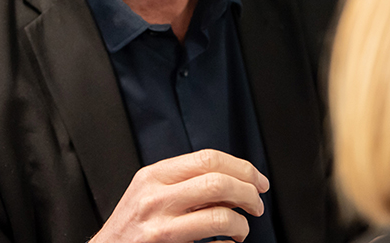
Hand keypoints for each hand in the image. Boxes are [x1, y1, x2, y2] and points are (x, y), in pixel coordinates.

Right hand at [92, 149, 269, 242]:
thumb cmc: (132, 225)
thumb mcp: (148, 191)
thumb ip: (183, 180)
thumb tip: (234, 178)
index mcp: (154, 176)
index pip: (208, 159)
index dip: (242, 167)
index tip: (258, 180)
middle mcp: (155, 199)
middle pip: (218, 183)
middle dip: (249, 193)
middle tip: (257, 204)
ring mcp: (160, 229)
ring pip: (220, 216)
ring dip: (242, 224)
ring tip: (240, 230)